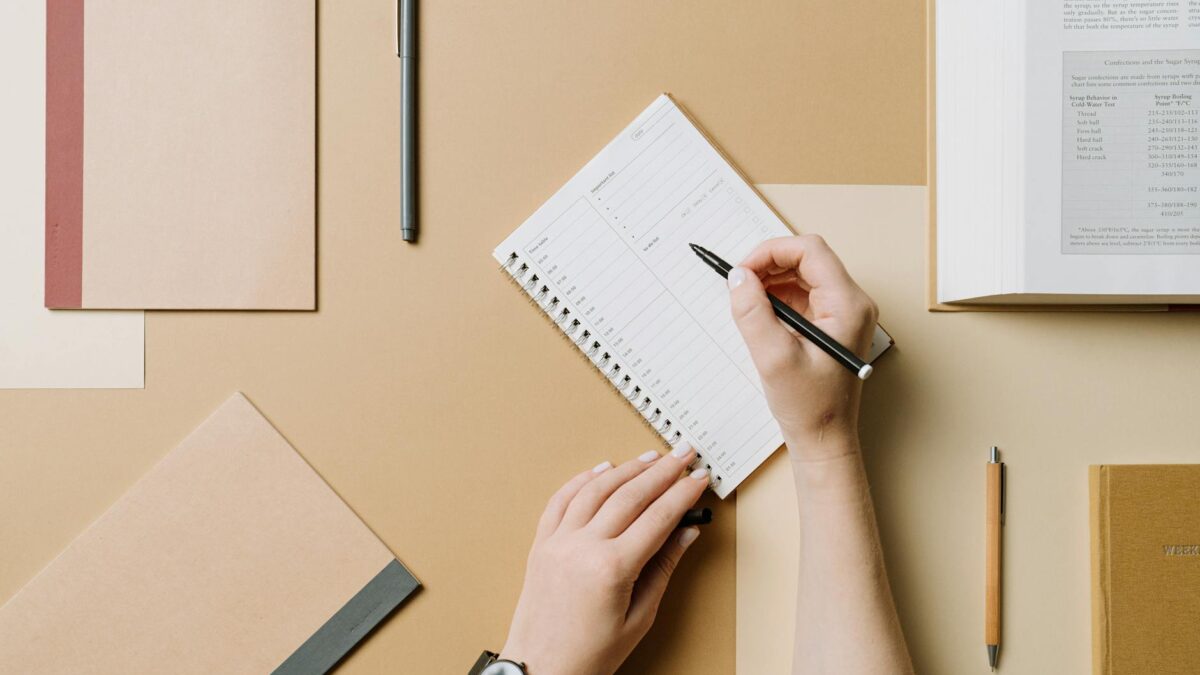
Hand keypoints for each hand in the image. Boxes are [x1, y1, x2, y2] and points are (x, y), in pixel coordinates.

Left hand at [500, 444, 707, 674]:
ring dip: (627, 469)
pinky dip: (583, 480)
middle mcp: (582, 547)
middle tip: (683, 455)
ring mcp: (558, 542)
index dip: (682, 494)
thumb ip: (663, 569)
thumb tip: (685, 534)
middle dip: (662, 471)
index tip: (699, 479)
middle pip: (630, 495)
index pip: (657, 517)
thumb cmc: (588, 655)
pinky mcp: (541, 544)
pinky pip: (561, 500)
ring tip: (651, 457)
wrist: (540, 670)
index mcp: (611, 568)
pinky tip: (603, 469)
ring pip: (596, 489)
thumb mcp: (639, 618)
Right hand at [727, 235, 877, 456]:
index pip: (809, 250)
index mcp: (847, 305)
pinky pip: (801, 295)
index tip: (742, 270)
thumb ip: (752, 312)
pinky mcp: (830, 324)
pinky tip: (759, 315)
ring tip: (745, 302)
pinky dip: (776, 298)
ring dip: (770, 281)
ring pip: (802, 275)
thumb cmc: (810, 406)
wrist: (824, 439)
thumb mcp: (773, 357)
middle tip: (738, 284)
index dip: (771, 252)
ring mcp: (842, 313)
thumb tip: (738, 277)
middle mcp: (851, 303)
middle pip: (806, 259)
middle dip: (768, 265)